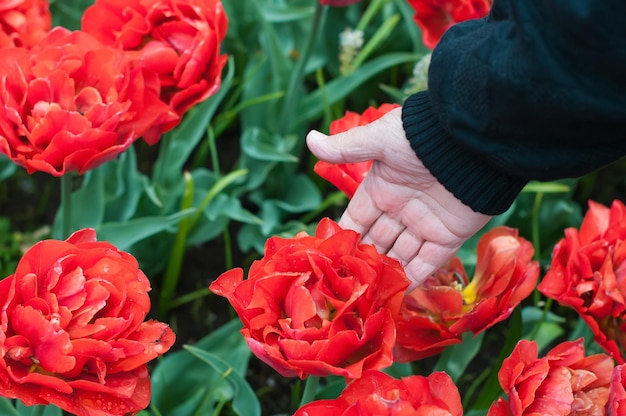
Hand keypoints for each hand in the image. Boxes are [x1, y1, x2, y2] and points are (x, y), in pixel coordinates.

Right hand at [306, 107, 490, 290]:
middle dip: (364, 261)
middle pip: (377, 242)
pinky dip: (413, 279)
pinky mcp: (448, 237)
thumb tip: (309, 138)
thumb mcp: (379, 141)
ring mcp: (424, 225)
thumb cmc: (421, 137)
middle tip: (346, 286)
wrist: (470, 143)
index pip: (356, 220)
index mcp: (381, 189)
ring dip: (385, 274)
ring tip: (367, 297)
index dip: (345, 237)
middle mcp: (400, 209)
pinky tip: (396, 296)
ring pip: (399, 256)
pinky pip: (427, 263)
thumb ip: (345, 148)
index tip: (329, 258)